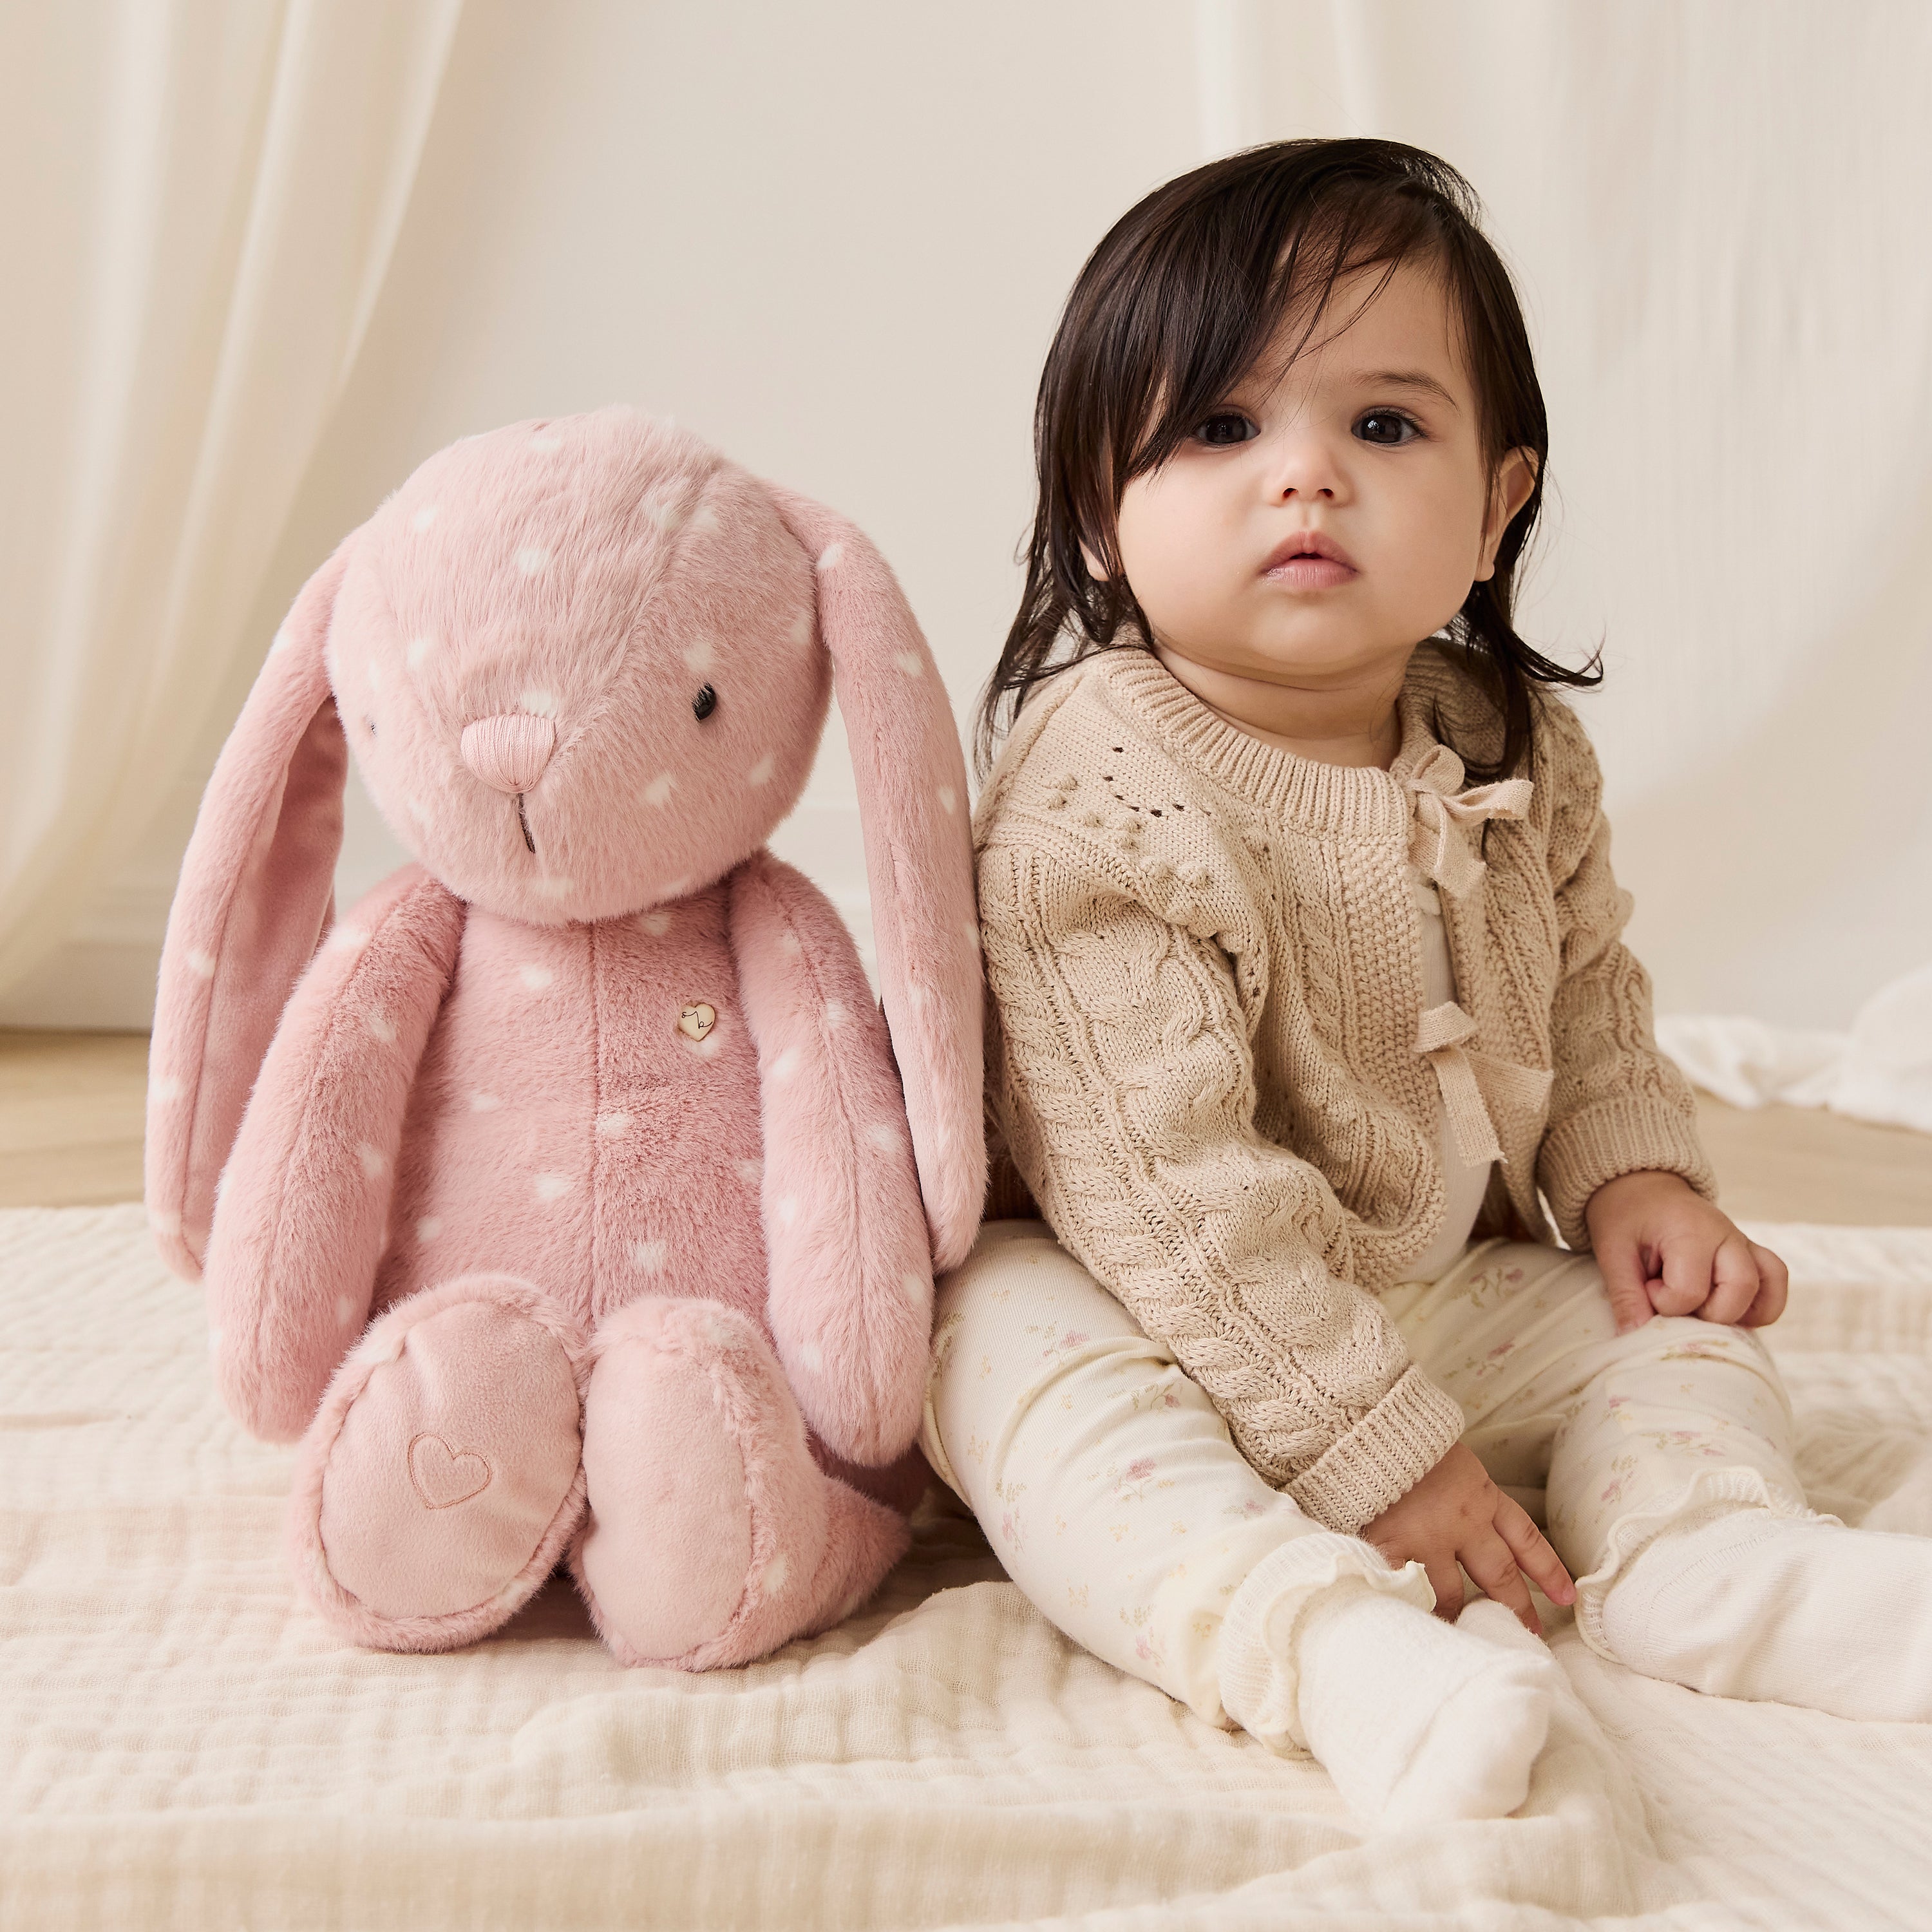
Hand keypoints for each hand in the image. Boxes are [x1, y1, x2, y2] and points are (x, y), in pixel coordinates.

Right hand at [1360, 1442, 1575, 1633]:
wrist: (1367, 1424)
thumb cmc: (1401, 1434)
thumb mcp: (1444, 1454)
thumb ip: (1457, 1485)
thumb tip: (1458, 1503)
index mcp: (1480, 1493)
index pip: (1524, 1537)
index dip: (1546, 1568)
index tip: (1566, 1596)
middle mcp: (1463, 1522)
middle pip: (1499, 1574)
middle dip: (1516, 1606)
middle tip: (1529, 1632)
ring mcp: (1427, 1540)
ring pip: (1452, 1593)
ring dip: (1456, 1615)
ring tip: (1460, 1635)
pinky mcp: (1392, 1548)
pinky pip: (1408, 1591)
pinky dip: (1412, 1608)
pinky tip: (1415, 1626)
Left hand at [1584, 1170, 1788, 1333]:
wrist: (1642, 1189)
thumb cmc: (1626, 1217)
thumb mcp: (1611, 1250)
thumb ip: (1625, 1294)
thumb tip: (1635, 1336)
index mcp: (1690, 1230)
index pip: (1691, 1291)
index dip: (1665, 1304)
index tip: (1647, 1289)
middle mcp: (1727, 1235)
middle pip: (1740, 1290)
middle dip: (1706, 1314)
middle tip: (1677, 1304)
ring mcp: (1743, 1243)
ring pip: (1767, 1288)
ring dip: (1739, 1313)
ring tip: (1704, 1310)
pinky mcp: (1751, 1252)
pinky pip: (1775, 1280)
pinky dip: (1760, 1305)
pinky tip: (1729, 1311)